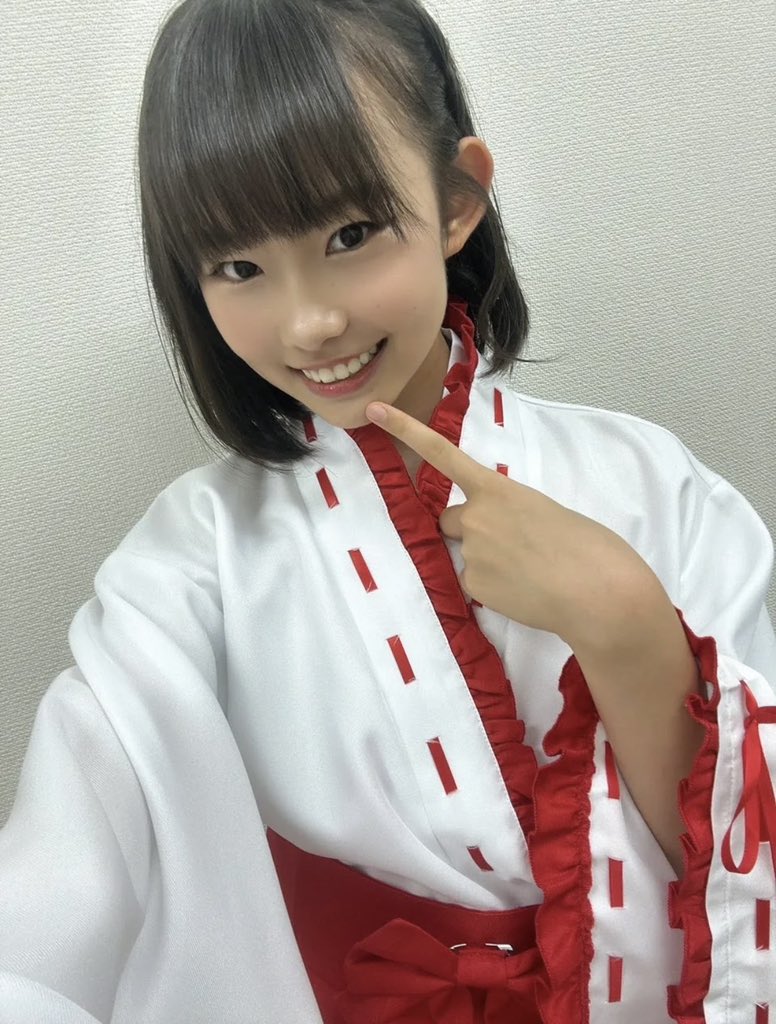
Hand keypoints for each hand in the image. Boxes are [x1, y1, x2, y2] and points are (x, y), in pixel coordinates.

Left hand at [365, 401, 649, 647]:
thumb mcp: (546, 512)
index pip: (442, 453)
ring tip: (527, 572)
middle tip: (511, 547)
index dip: (404, 431)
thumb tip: (501, 535)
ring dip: (486, 561)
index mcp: (498, 489)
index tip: (374, 410)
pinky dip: (495, 589)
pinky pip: (474, 585)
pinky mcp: (473, 587)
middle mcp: (475, 516)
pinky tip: (524, 592)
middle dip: (469, 531)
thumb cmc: (588, 546)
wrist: (598, 591)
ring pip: (466, 555)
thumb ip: (513, 513)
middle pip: (450, 521)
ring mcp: (471, 553)